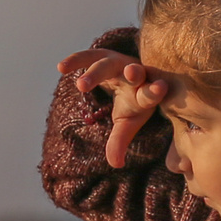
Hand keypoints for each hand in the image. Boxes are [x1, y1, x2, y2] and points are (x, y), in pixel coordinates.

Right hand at [57, 49, 168, 167]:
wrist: (127, 76)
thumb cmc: (131, 102)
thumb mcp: (127, 121)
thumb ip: (120, 141)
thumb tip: (116, 164)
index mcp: (144, 91)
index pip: (150, 92)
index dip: (154, 91)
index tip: (160, 88)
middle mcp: (133, 73)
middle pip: (133, 71)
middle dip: (132, 73)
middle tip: (130, 73)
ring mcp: (116, 61)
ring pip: (107, 63)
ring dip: (96, 73)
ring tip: (81, 85)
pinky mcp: (100, 55)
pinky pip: (86, 56)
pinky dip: (74, 60)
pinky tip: (61, 67)